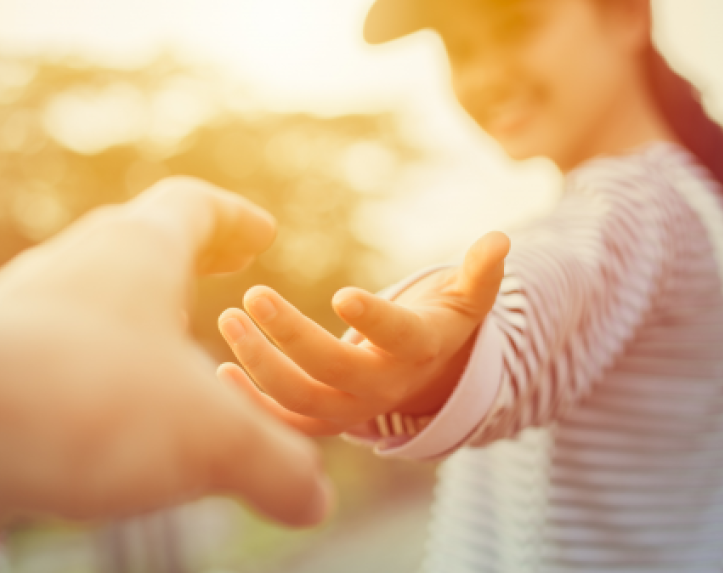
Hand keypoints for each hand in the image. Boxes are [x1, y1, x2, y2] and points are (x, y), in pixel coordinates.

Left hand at [0, 177, 330, 536]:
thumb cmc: (93, 402)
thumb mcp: (212, 439)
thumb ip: (276, 466)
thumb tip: (313, 500)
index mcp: (139, 252)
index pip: (194, 206)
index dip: (235, 219)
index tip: (262, 235)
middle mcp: (76, 263)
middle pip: (137, 241)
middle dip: (183, 262)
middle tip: (214, 277)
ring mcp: (24, 307)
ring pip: (89, 295)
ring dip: (132, 318)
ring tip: (164, 358)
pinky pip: (54, 347)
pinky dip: (90, 366)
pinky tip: (102, 415)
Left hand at [216, 232, 508, 435]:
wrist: (429, 381)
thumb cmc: (442, 324)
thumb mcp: (467, 301)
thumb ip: (481, 275)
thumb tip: (501, 239)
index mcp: (419, 350)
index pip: (399, 336)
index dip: (375, 319)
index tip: (341, 294)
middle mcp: (385, 387)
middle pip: (335, 371)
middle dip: (292, 336)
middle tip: (254, 297)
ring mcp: (353, 409)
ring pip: (302, 400)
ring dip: (260, 365)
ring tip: (229, 320)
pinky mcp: (326, 419)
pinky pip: (286, 421)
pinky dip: (253, 402)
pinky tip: (222, 369)